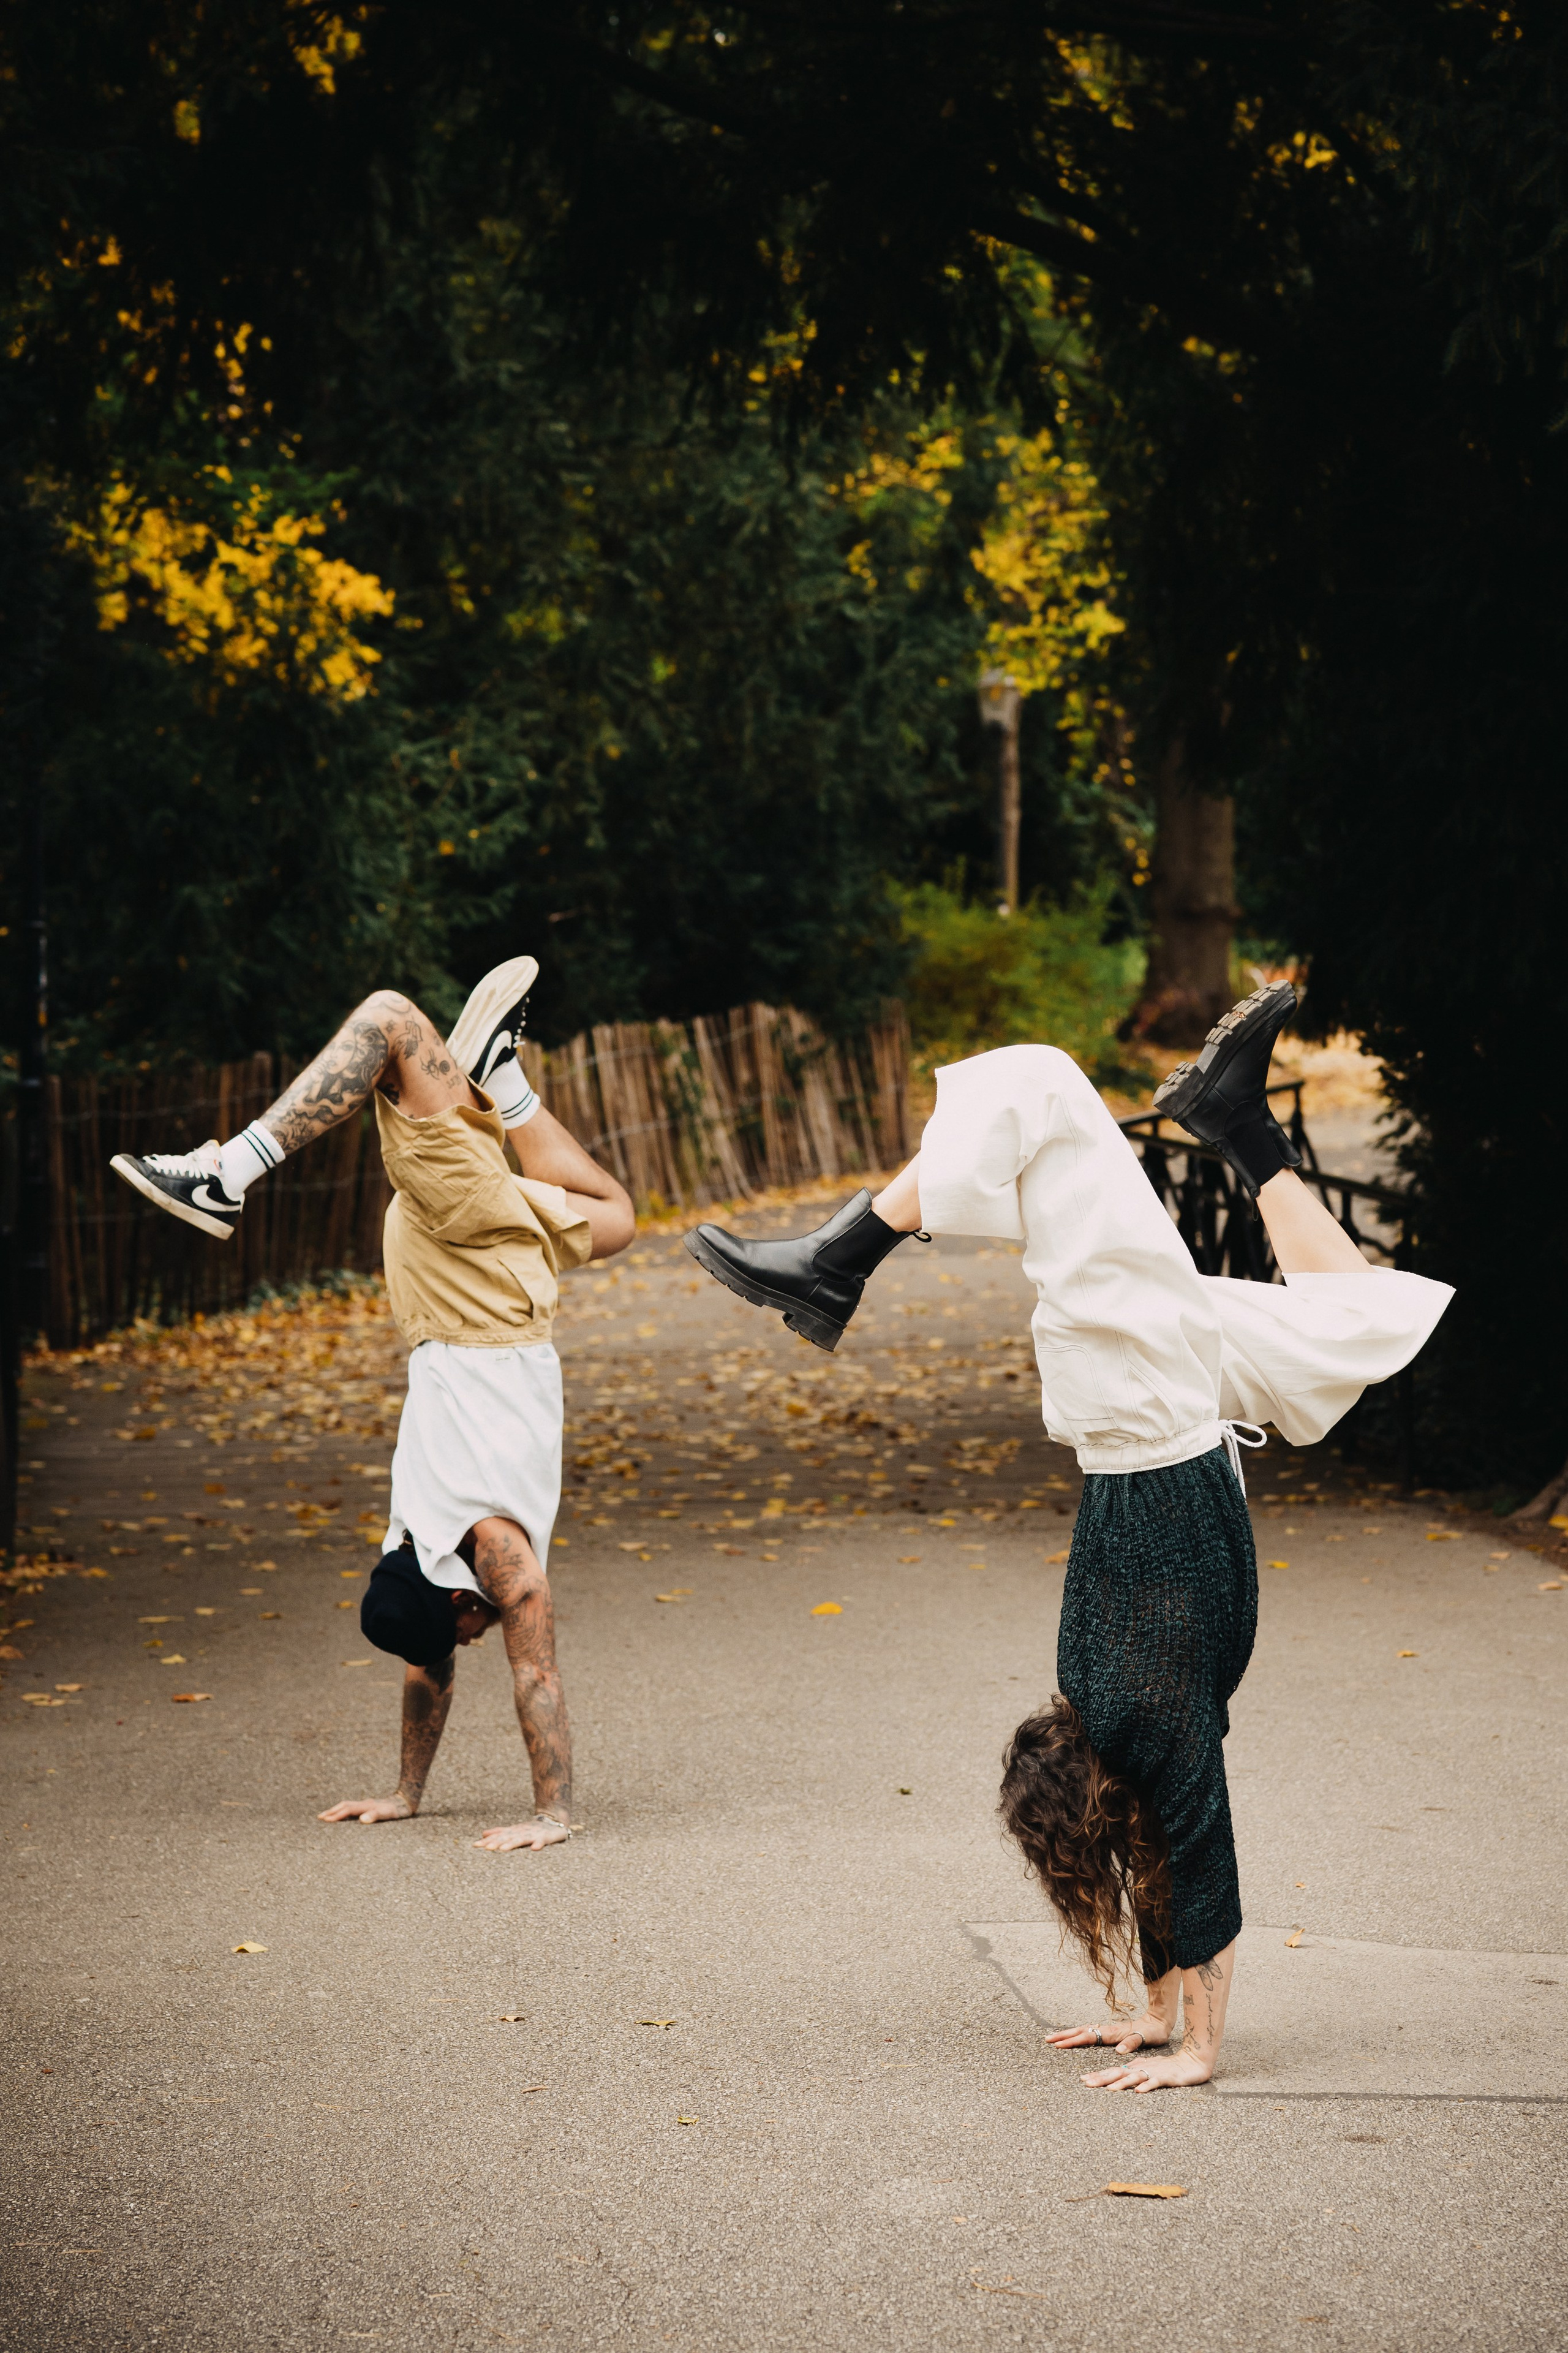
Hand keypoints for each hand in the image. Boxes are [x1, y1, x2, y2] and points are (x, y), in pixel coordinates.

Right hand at [317, 1794, 413, 1823]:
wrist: (406, 1801)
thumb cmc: (397, 1810)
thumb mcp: (388, 1815)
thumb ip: (375, 1816)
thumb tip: (361, 1820)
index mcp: (366, 1806)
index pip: (347, 1810)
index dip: (336, 1815)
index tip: (325, 1820)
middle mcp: (364, 1803)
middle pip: (344, 1805)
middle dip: (332, 1811)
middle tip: (320, 1818)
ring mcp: (366, 1804)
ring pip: (347, 1805)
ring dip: (336, 1810)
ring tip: (326, 1816)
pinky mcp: (369, 1806)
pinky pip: (352, 1808)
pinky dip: (344, 1811)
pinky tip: (343, 1816)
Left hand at [473, 1816, 570, 1851]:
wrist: (554, 1821)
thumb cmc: (532, 1829)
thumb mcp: (514, 1831)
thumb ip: (500, 1832)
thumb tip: (483, 1833)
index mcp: (513, 1832)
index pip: (498, 1837)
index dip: (487, 1841)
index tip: (474, 1845)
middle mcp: (521, 1832)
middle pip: (507, 1838)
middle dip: (496, 1843)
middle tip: (486, 1848)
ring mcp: (533, 1835)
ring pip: (521, 1840)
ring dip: (512, 1844)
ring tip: (502, 1849)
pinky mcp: (545, 1837)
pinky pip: (542, 1841)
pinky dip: (538, 1844)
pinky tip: (534, 1849)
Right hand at [1046, 2014, 1169, 2055]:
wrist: (1158, 2020)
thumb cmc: (1152, 2032)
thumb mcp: (1145, 2038)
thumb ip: (1132, 2043)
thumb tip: (1119, 2051)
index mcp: (1113, 2033)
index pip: (1088, 2037)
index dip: (1073, 2041)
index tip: (1058, 2044)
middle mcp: (1107, 2030)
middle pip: (1081, 2031)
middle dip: (1063, 2036)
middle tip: (1047, 2039)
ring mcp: (1108, 2030)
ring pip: (1083, 2031)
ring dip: (1068, 2034)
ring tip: (1054, 2038)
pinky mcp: (1110, 2032)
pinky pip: (1089, 2033)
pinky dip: (1078, 2035)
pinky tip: (1074, 2038)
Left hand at [1080, 2048, 1213, 2093]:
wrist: (1192, 2061)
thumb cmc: (1169, 2067)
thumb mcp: (1149, 2069)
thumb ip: (1135, 2072)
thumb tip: (1119, 2076)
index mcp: (1136, 2067)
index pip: (1114, 2071)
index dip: (1098, 2075)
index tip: (1082, 2080)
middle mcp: (1141, 2068)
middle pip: (1119, 2073)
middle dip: (1102, 2078)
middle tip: (1085, 2083)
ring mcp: (1153, 2072)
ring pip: (1134, 2077)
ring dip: (1121, 2083)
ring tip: (1109, 2089)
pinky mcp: (1166, 2077)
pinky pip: (1155, 2083)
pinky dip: (1146, 2086)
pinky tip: (1138, 2092)